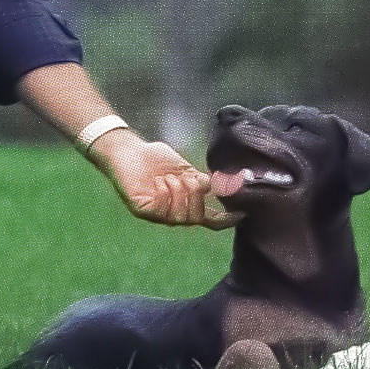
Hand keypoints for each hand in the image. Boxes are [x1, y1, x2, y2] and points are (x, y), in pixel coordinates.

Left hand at [89, 129, 233, 228]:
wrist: (129, 149)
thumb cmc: (156, 158)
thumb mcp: (186, 169)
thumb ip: (203, 181)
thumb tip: (226, 186)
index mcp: (187, 204)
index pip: (209, 219)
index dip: (225, 219)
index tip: (240, 214)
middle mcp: (174, 213)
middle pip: (197, 218)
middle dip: (196, 196)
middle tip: (186, 178)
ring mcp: (158, 214)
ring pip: (181, 216)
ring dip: (179, 193)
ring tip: (168, 178)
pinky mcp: (142, 210)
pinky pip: (162, 210)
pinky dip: (165, 193)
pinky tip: (158, 182)